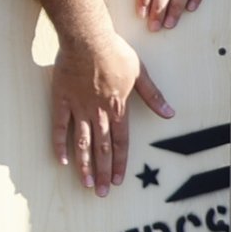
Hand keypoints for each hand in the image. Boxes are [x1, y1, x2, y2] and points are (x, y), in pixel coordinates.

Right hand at [51, 25, 173, 193]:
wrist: (87, 39)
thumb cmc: (115, 53)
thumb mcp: (141, 73)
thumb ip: (153, 97)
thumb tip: (170, 114)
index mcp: (118, 108)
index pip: (121, 143)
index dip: (120, 163)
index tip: (118, 181)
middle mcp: (99, 113)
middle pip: (102, 149)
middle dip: (103, 172)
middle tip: (101, 192)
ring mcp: (79, 108)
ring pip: (82, 143)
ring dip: (85, 165)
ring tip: (85, 183)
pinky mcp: (62, 100)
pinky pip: (60, 127)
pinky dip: (60, 144)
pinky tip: (61, 160)